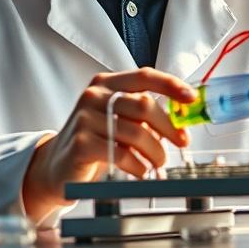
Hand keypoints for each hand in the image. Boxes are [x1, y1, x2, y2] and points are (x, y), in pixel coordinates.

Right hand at [22, 67, 197, 222]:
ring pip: (136, 132)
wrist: (57, 166)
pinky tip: (141, 170)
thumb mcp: (118, 119)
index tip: (191, 98)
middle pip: (144, 105)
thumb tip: (180, 118)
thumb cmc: (94, 140)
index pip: (144, 76)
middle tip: (181, 142)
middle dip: (169, 127)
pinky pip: (122, 154)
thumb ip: (143, 114)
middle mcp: (94, 95)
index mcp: (106, 83)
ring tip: (158, 162)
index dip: (171, 85)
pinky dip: (138, 165)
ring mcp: (85, 118)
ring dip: (156, 152)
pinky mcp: (81, 143)